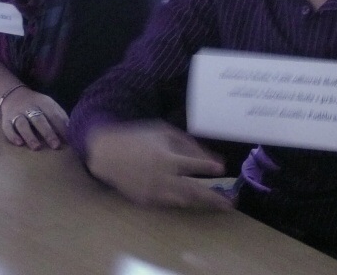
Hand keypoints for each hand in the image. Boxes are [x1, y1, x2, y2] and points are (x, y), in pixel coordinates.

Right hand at [2, 87, 68, 150]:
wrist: (13, 96)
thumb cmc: (37, 105)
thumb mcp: (49, 105)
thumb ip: (60, 116)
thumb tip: (72, 130)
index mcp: (43, 103)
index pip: (54, 115)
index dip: (61, 126)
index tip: (69, 139)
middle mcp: (29, 107)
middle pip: (39, 120)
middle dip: (48, 133)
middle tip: (55, 145)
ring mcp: (16, 113)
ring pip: (22, 124)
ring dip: (30, 136)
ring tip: (37, 147)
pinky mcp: (5, 120)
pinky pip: (7, 128)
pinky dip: (12, 136)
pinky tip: (19, 143)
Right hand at [86, 120, 230, 208]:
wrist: (107, 154)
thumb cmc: (139, 138)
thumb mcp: (164, 132)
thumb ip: (188, 144)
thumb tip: (211, 158)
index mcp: (166, 158)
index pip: (194, 166)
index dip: (209, 168)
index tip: (222, 170)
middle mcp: (161, 178)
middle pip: (192, 192)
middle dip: (213, 199)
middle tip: (229, 203)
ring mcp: (152, 192)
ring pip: (182, 202)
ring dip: (200, 203)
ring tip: (217, 203)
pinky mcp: (145, 201)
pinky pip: (169, 203)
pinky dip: (182, 202)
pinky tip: (193, 200)